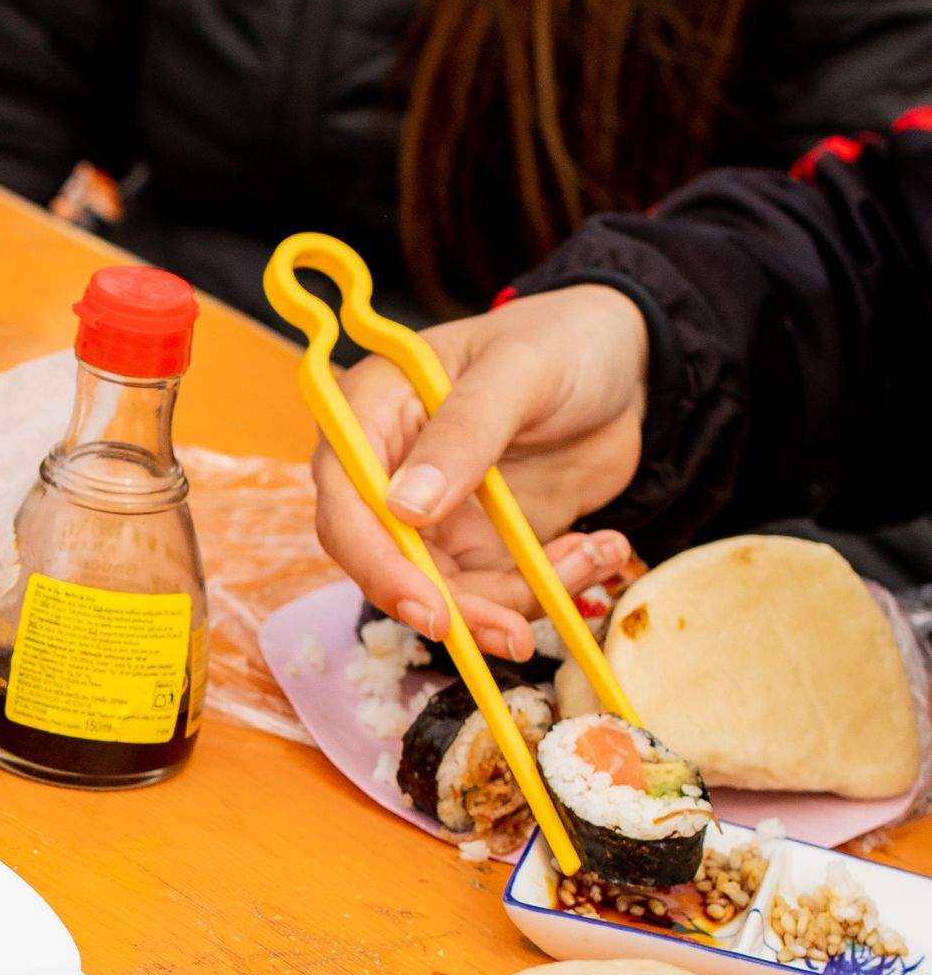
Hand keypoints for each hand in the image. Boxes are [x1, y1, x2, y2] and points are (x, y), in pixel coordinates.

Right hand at [312, 285, 652, 657]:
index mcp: (372, 414)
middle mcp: (390, 473)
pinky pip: (499, 593)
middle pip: (388, 565)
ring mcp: (436, 515)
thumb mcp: (518, 373)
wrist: (628, 362)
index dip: (377, 564)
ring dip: (515, 601)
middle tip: (512, 633)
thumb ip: (464, 435)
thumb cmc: (563, 340)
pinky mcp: (483, 543)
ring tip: (590, 560)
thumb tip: (405, 508)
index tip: (429, 608)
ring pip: (448, 593)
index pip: (346, 505)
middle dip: (455, 607)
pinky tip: (600, 549)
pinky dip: (550, 587)